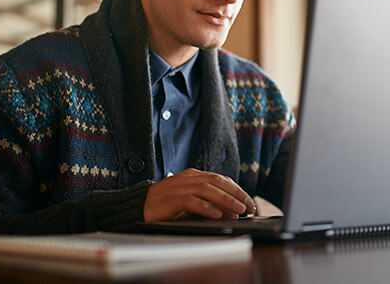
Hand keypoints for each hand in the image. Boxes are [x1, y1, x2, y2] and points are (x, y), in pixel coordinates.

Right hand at [142, 168, 256, 221]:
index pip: (221, 179)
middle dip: (236, 195)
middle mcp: (188, 178)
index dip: (237, 190)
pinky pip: (191, 201)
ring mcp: (179, 187)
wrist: (139, 206)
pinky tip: (216, 214)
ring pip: (207, 190)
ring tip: (239, 210)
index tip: (250, 202)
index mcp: (193, 175)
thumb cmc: (167, 205)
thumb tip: (232, 212)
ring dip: (226, 200)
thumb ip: (209, 203)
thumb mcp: (191, 201)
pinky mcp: (171, 199)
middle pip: (217, 182)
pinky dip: (206, 207)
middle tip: (250, 207)